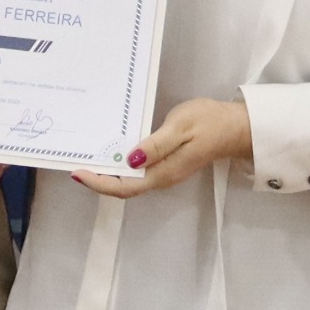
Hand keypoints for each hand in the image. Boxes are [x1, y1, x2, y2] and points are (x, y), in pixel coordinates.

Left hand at [72, 98, 252, 196]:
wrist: (235, 126)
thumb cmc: (209, 122)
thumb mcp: (180, 127)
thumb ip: (156, 145)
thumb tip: (130, 161)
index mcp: (163, 173)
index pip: (124, 187)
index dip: (99, 183)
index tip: (78, 172)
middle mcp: (160, 178)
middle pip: (122, 187)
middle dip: (98, 179)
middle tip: (74, 163)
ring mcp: (163, 173)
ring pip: (128, 180)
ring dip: (107, 172)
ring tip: (86, 157)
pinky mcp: (165, 164)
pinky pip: (137, 171)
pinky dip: (120, 164)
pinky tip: (110, 150)